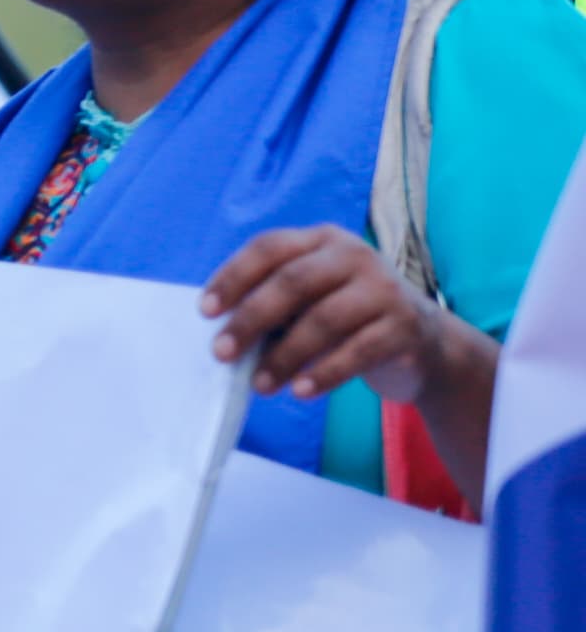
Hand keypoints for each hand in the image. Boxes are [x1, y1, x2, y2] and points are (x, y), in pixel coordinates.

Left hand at [202, 224, 499, 488]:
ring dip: (283, 356)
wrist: (425, 344)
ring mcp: (385, 289)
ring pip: (324, 320)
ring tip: (259, 384)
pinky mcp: (406, 326)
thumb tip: (224, 336)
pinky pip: (358, 351)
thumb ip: (274, 307)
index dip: (234, 277)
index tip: (205, 312)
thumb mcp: (311, 301)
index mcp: (322, 241)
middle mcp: (355, 256)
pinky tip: (300, 391)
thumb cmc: (348, 319)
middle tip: (222, 353)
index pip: (269, 248)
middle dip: (251, 319)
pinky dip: (324, 373)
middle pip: (293, 282)